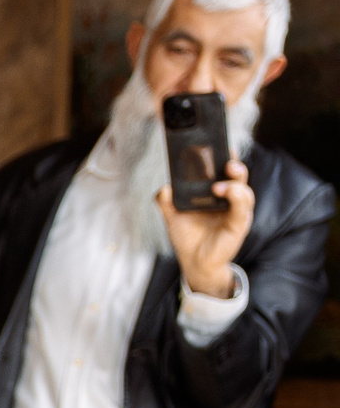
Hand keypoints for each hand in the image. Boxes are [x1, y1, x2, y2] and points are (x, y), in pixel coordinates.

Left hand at [157, 156, 251, 299]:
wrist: (194, 261)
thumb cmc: (188, 236)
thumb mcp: (173, 215)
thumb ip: (166, 201)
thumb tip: (164, 188)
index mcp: (217, 194)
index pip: (224, 172)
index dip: (224, 158)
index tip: (220, 145)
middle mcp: (230, 200)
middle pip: (238, 177)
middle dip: (234, 165)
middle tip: (226, 160)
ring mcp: (236, 212)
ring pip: (244, 191)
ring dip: (234, 184)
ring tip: (218, 186)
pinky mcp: (239, 225)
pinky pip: (242, 209)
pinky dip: (236, 199)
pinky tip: (226, 192)